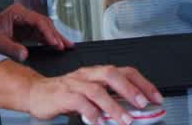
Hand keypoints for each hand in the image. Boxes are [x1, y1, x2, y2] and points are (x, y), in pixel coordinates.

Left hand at [0, 4, 72, 60]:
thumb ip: (11, 48)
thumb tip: (25, 55)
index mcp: (17, 12)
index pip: (37, 20)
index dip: (48, 32)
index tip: (55, 43)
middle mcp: (23, 15)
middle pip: (44, 23)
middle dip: (55, 35)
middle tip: (66, 46)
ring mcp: (26, 22)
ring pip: (45, 29)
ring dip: (55, 38)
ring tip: (68, 47)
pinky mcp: (27, 31)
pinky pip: (41, 35)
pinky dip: (49, 41)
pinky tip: (58, 47)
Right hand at [26, 66, 162, 123]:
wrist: (36, 92)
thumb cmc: (65, 94)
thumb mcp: (91, 95)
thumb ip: (110, 99)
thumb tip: (133, 110)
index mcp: (97, 73)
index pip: (125, 72)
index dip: (143, 83)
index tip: (156, 98)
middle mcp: (87, 75)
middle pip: (112, 74)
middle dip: (130, 89)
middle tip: (142, 104)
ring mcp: (74, 84)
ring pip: (97, 90)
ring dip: (114, 106)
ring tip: (125, 120)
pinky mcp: (63, 95)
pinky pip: (79, 102)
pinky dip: (91, 113)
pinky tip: (99, 123)